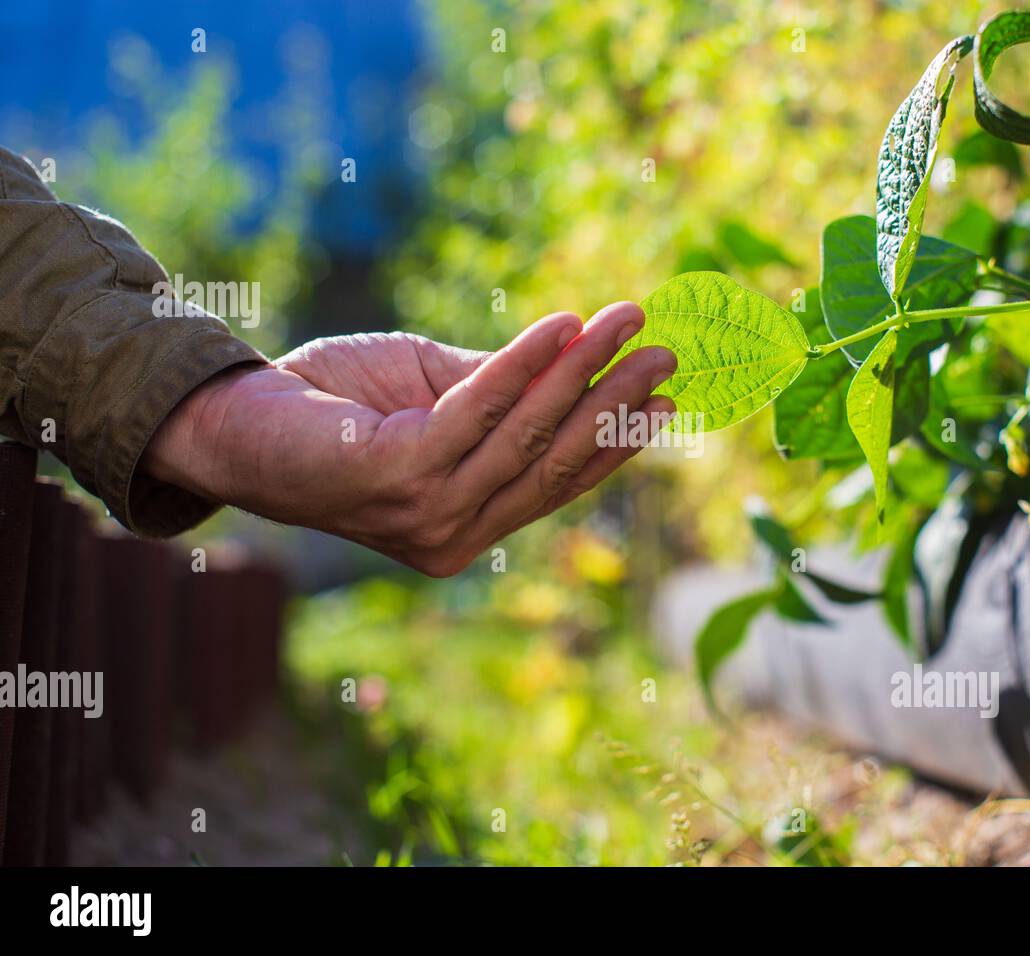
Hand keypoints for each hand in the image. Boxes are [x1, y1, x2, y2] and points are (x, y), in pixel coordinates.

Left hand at [143, 302, 675, 575]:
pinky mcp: (398, 478)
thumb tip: (581, 359)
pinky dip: (525, 363)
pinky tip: (564, 326)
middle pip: (554, 462)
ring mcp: (426, 514)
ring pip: (527, 435)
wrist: (233, 421)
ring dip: (585, 373)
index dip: (616, 441)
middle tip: (665, 352)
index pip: (558, 484)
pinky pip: (479, 408)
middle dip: (617, 403)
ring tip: (627, 322)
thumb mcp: (434, 395)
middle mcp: (452, 536)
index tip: (666, 399)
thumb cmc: (335, 406)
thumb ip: (502, 391)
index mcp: (466, 528)